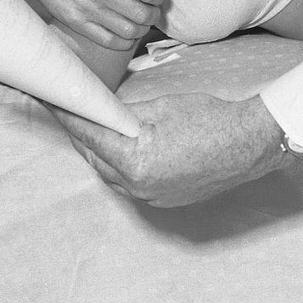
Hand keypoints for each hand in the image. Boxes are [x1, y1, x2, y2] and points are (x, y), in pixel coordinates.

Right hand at [19, 0, 165, 49]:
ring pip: (128, 30)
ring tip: (142, 22)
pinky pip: (108, 41)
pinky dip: (124, 42)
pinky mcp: (77, 22)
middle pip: (141, 13)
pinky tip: (127, 34)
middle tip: (153, 12)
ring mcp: (87, 8)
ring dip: (141, 29)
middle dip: (154, 15)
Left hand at [54, 91, 288, 206]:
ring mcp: (150, 197)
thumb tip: (100, 113)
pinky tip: (125, 148)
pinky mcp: (163, 200)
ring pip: (110, 173)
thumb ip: (123, 114)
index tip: (53, 102)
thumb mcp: (160, 107)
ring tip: (97, 127)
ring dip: (101, 151)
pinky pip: (130, 183)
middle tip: (74, 110)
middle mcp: (137, 186)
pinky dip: (121, 165)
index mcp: (134, 160)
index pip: (87, 135)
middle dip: (82, 133)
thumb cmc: (209, 118)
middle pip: (93, 157)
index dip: (67, 116)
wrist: (249, 144)